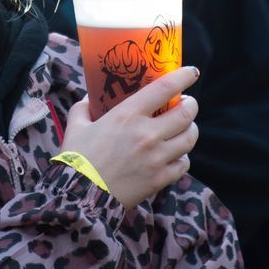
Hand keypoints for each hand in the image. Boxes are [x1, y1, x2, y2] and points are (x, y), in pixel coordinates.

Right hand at [60, 65, 201, 207]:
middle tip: (187, 103)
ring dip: (189, 129)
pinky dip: (182, 157)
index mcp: (127, 115)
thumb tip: (89, 98)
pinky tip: (174, 155)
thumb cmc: (76, 158)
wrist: (79, 197)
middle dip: (191, 105)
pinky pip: (184, 164)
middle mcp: (147, 134)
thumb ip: (83, 107)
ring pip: (189, 138)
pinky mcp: (160, 179)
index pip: (164, 89)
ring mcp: (156, 158)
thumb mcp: (76, 125)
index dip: (182, 77)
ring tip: (183, 128)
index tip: (192, 72)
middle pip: (186, 113)